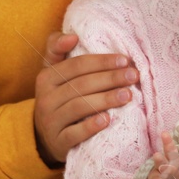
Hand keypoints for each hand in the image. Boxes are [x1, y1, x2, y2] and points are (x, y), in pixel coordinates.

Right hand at [33, 31, 138, 164]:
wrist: (46, 136)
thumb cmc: (58, 98)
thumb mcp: (53, 73)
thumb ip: (58, 49)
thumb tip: (73, 35)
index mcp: (46, 78)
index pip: (76, 66)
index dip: (101, 61)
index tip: (124, 59)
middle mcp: (45, 99)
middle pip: (80, 85)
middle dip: (109, 78)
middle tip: (133, 75)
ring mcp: (50, 122)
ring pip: (79, 107)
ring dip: (105, 99)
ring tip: (128, 95)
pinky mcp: (58, 142)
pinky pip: (74, 134)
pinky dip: (91, 127)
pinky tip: (108, 120)